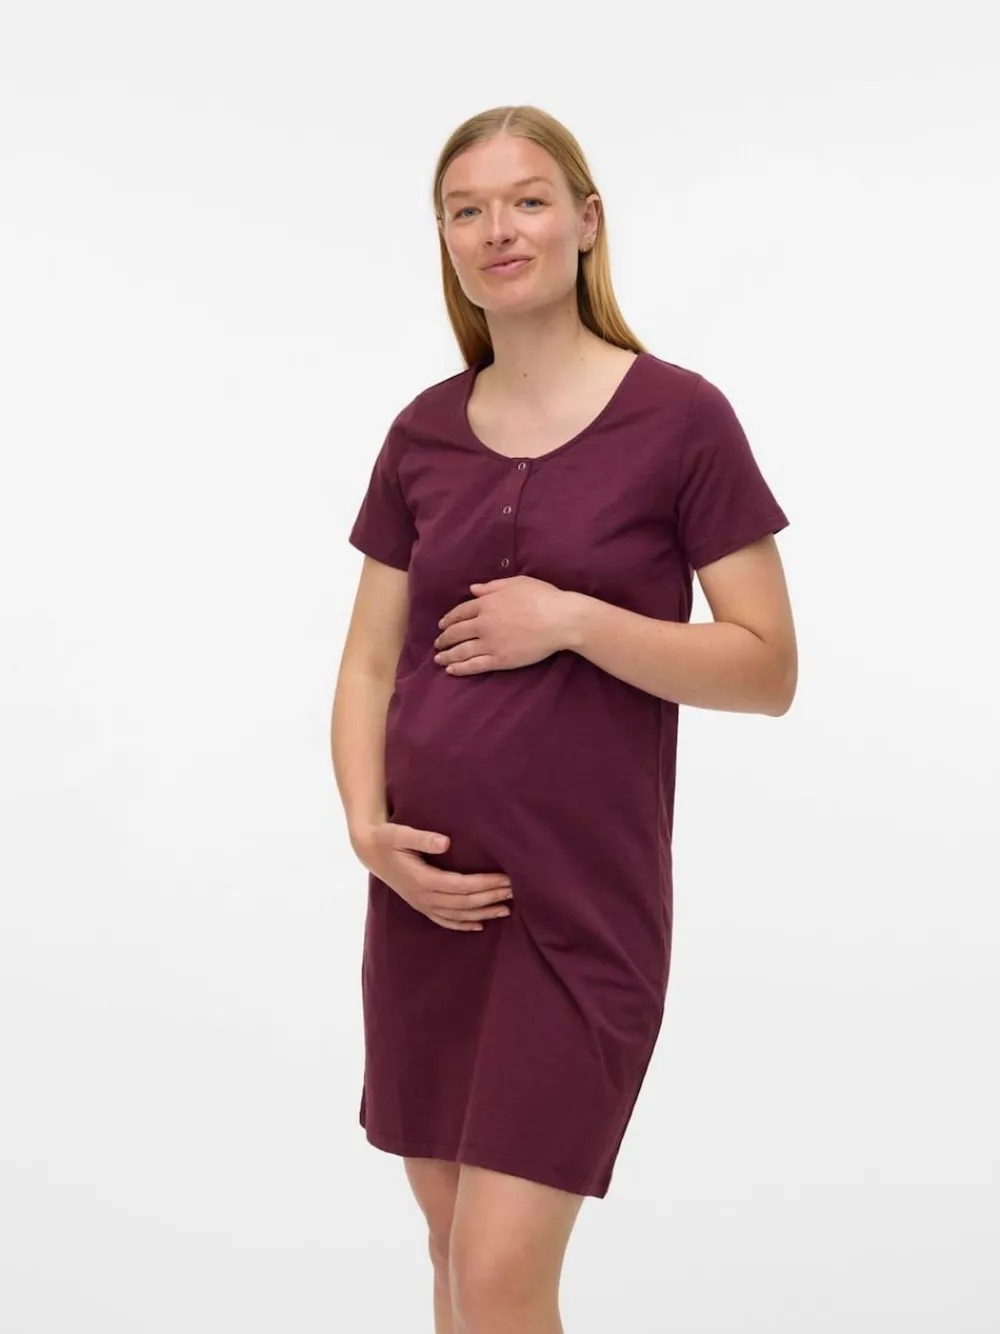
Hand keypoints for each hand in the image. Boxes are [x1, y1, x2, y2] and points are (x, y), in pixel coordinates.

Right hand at [351, 822, 513, 931]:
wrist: (369, 851)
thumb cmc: (386, 839)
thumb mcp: (399, 834)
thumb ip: (422, 838)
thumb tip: (445, 842)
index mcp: (421, 879)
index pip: (461, 886)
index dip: (484, 884)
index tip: (505, 878)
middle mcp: (423, 896)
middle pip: (464, 902)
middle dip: (491, 897)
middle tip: (515, 891)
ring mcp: (422, 904)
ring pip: (458, 915)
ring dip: (483, 913)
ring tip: (507, 909)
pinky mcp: (421, 905)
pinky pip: (445, 920)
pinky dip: (463, 925)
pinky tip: (480, 926)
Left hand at [433, 576, 576, 675]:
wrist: (560, 619)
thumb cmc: (543, 597)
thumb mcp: (516, 583)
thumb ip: (492, 586)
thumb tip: (473, 589)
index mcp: (487, 603)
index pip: (460, 612)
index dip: (449, 619)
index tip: (442, 624)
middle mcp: (484, 623)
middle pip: (457, 632)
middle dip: (444, 638)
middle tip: (438, 643)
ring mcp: (491, 643)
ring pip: (462, 651)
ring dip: (447, 655)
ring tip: (439, 659)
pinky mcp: (500, 660)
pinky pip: (475, 665)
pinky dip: (460, 668)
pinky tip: (451, 670)